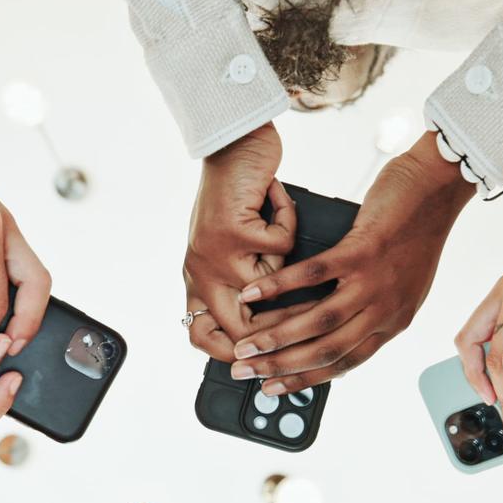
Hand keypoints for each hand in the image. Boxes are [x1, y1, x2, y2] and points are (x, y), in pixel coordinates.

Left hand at [184, 123, 289, 357]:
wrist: (231, 144)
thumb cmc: (234, 193)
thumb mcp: (229, 246)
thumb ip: (237, 281)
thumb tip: (267, 327)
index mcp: (198, 279)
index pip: (201, 337)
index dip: (230, 354)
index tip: (262, 357)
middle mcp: (201, 272)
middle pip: (238, 331)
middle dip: (277, 332)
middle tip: (305, 318)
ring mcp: (214, 255)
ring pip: (267, 291)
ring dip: (288, 269)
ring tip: (285, 240)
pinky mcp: (233, 233)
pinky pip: (279, 248)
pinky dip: (287, 222)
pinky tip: (275, 201)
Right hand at [229, 133, 472, 393]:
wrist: (438, 190)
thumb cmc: (417, 232)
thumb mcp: (402, 286)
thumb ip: (374, 311)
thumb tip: (337, 330)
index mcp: (393, 322)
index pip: (344, 363)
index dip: (305, 379)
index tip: (273, 387)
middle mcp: (385, 310)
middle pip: (326, 351)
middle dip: (280, 367)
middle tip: (244, 372)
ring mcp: (375, 283)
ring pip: (319, 322)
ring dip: (276, 337)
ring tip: (246, 344)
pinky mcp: (363, 251)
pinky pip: (315, 275)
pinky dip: (281, 286)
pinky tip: (255, 293)